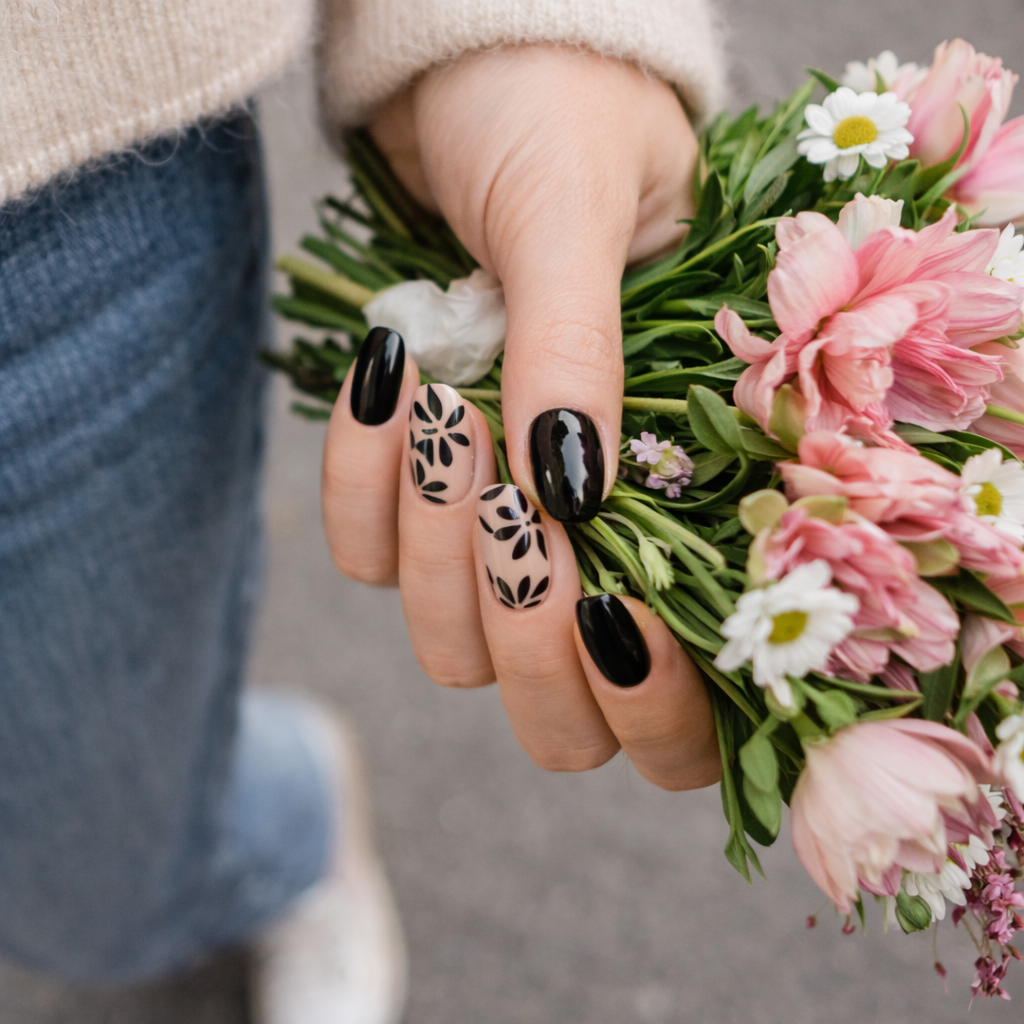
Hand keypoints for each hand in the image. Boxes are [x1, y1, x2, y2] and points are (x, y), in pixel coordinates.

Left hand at [322, 45, 718, 788]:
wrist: (478, 73)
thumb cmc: (560, 122)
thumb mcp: (578, 219)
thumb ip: (580, 360)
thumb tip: (575, 497)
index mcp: (696, 498)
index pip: (690, 702)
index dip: (656, 706)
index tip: (614, 606)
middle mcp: (599, 541)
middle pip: (555, 718)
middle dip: (526, 635)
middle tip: (519, 503)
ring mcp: (499, 530)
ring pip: (449, 646)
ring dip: (439, 540)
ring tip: (447, 400)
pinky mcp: (412, 495)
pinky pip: (364, 556)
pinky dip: (358, 481)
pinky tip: (386, 377)